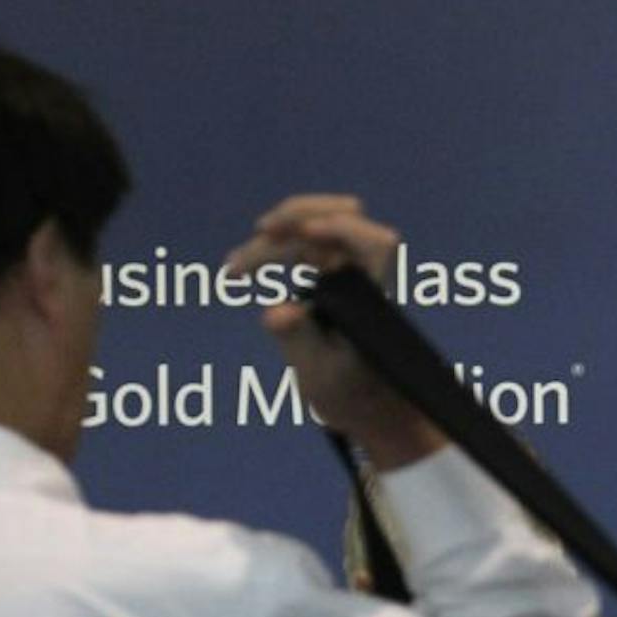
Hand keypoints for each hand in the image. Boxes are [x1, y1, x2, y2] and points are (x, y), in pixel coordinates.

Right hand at [223, 195, 440, 469]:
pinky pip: (305, 237)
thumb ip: (299, 341)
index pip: (374, 245)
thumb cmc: (348, 389)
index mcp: (373, 297)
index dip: (345, 229)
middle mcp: (366, 273)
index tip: (307, 234)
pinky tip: (245, 261)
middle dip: (296, 220)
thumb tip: (275, 313)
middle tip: (254, 240)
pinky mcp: (330, 266)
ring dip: (283, 225)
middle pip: (341, 218)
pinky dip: (275, 242)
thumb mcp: (321, 375)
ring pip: (321, 220)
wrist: (362, 398)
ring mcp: (348, 265)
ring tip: (243, 253)